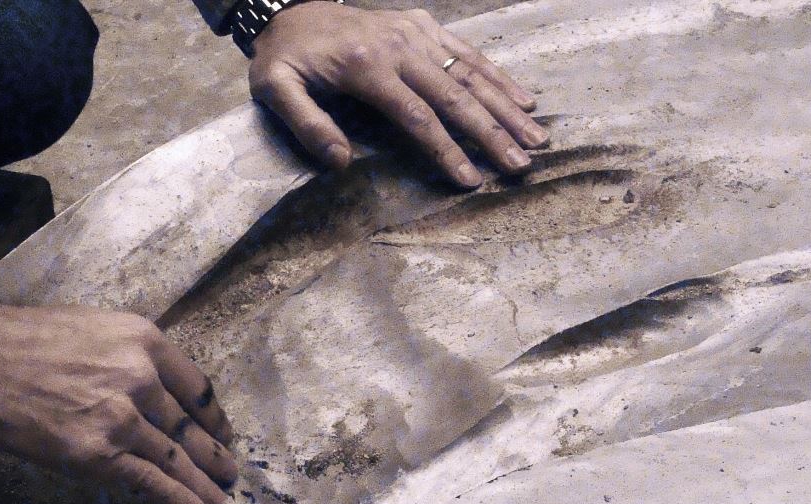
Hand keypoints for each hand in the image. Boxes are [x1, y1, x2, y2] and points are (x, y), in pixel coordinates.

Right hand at [0, 298, 236, 503]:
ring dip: (202, 482)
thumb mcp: (94, 328)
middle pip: (191, 426)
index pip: (197, 386)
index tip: (220, 431)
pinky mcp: (100, 455)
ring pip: (176, 458)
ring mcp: (123, 419)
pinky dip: (175, 497)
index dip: (213, 416)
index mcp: (145, 342)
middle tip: (230, 471)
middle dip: (214, 454)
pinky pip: (149, 480)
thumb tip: (148, 385)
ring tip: (219, 497)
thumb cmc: (24, 341)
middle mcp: (143, 379)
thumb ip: (127, 356)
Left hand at [247, 4, 547, 187]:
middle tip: (520, 165)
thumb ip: (305, 124)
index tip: (471, 179)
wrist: (290, 9)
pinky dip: (498, 76)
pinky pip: (466, 51)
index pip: (417, 116)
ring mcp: (416, 33)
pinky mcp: (423, 25)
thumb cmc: (284, 58)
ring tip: (535, 137)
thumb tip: (339, 161)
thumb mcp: (275, 89)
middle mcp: (400, 46)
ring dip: (506, 106)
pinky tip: (523, 98)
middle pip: (455, 95)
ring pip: (470, 72)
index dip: (446, 149)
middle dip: (491, 133)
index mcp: (367, 67)